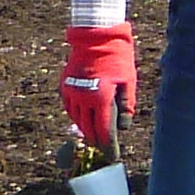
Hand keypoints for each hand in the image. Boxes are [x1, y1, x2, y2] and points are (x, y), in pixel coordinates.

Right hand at [60, 23, 137, 148]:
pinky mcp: (65, 85)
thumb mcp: (128, 82)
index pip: (105, 131)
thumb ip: (126, 106)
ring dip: (86, 130)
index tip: (113, 156)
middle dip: (97, 141)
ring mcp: (72, 92)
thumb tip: (124, 126)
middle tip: (105, 148)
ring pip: (77, 120)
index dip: (109, 146)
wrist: (96, 37)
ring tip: (95, 136)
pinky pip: (70, 108)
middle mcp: (84, 99)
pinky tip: (84, 119)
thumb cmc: (117, 59)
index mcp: (101, 99)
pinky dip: (77, 117)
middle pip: (89, 129)